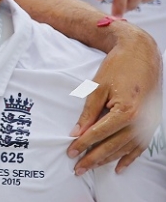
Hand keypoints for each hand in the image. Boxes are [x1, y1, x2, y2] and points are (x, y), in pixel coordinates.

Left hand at [68, 26, 161, 172]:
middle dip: (93, 158)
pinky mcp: (150, 124)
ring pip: (125, 149)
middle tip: (78, 168)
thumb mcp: (97, 87)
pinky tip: (119, 167)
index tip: (71, 152)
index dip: (83, 144)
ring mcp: (147, 125)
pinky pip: (140, 146)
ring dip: (108, 159)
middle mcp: (140, 122)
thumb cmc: (118, 67)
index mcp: (126, 111)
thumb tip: (77, 132)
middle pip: (112, 145)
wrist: (141, 54)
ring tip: (91, 167)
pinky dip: (129, 158)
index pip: (99, 133)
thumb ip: (88, 112)